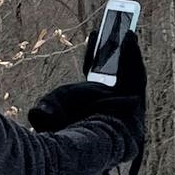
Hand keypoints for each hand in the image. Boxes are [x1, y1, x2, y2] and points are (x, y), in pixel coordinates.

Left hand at [27, 31, 145, 167]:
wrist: (84, 144)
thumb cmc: (64, 130)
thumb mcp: (49, 114)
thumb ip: (44, 110)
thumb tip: (37, 114)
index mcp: (92, 109)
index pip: (95, 76)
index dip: (95, 55)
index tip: (94, 34)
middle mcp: (111, 108)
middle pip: (116, 73)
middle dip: (116, 51)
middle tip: (117, 29)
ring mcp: (125, 107)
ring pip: (128, 73)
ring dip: (128, 51)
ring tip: (126, 29)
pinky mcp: (137, 102)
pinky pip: (137, 74)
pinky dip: (133, 55)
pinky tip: (129, 36)